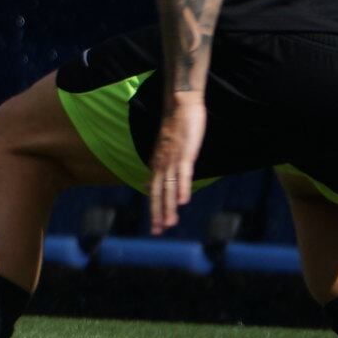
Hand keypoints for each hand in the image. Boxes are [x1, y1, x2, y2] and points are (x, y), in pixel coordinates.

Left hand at [147, 95, 206, 234]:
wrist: (180, 105)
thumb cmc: (177, 126)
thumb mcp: (168, 148)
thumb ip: (165, 163)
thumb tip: (159, 174)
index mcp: (157, 163)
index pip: (153, 190)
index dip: (153, 208)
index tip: (155, 225)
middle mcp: (160, 164)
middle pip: (157, 193)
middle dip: (157, 214)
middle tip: (157, 232)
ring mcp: (172, 160)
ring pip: (169, 188)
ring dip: (169, 207)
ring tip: (170, 224)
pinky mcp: (184, 154)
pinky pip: (182, 174)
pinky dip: (182, 188)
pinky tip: (183, 202)